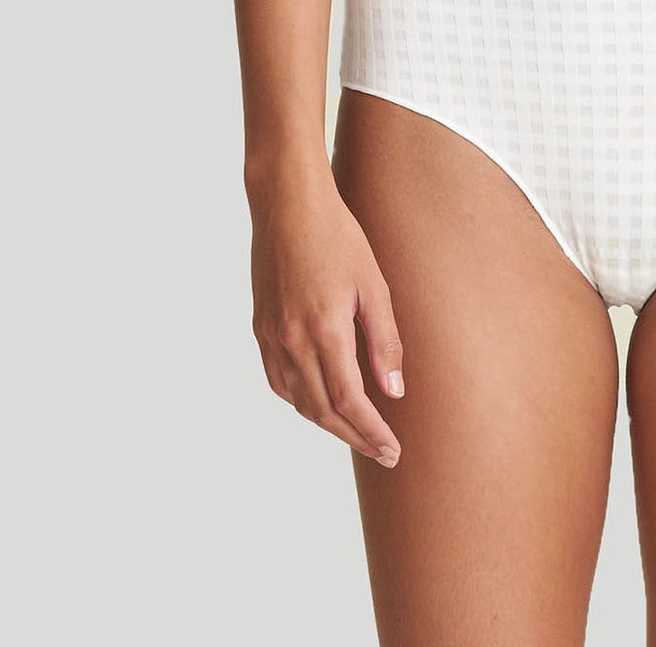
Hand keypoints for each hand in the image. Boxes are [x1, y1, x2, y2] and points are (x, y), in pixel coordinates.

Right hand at [249, 167, 405, 466]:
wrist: (287, 204)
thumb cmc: (337, 235)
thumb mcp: (373, 283)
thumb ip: (384, 340)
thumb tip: (394, 391)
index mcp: (325, 329)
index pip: (350, 401)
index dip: (371, 431)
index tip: (392, 450)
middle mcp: (293, 340)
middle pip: (324, 410)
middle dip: (354, 436)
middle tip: (381, 451)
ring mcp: (272, 336)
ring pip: (299, 400)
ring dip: (328, 423)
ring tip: (356, 430)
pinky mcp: (260, 328)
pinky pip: (278, 381)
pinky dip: (300, 399)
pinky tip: (319, 399)